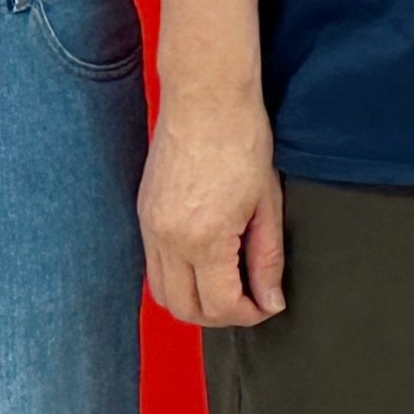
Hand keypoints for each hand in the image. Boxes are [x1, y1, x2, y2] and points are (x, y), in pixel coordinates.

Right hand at [141, 91, 286, 325]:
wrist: (206, 96)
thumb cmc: (243, 139)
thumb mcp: (267, 202)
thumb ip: (267, 257)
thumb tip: (270, 301)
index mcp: (203, 239)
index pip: (218, 306)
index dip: (246, 314)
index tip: (266, 306)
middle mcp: (167, 240)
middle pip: (183, 309)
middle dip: (218, 317)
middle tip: (248, 302)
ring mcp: (149, 228)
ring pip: (161, 293)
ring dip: (193, 302)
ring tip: (228, 286)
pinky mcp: (143, 215)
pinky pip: (153, 266)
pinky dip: (177, 278)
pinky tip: (205, 264)